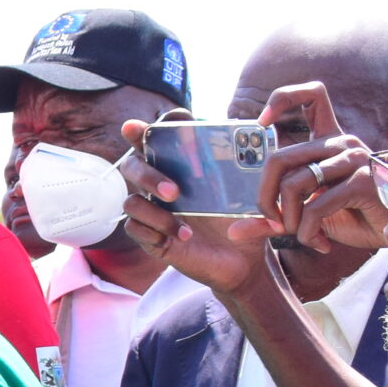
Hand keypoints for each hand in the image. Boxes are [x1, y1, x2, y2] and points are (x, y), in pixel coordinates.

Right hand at [119, 116, 275, 294]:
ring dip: (154, 211)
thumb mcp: (247, 188)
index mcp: (180, 165)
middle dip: (146, 174)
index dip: (143, 129)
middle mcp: (161, 184)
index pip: (155, 139)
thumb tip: (256, 134)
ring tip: (182, 222)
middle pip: (132, 165)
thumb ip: (246, 164)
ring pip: (131, 201)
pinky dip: (155, 231)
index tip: (142, 127)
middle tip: (174, 191)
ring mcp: (154, 211)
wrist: (244, 259)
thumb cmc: (243, 217)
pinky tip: (183, 236)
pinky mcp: (152, 237)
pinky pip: (134, 229)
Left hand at [256, 83, 387, 252]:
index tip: (260, 123)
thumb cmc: (354, 217)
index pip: (312, 96)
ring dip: (288, 220)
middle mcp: (342, 143)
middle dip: (263, 197)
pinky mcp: (363, 182)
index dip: (282, 99)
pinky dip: (307, 233)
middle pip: (278, 159)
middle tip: (272, 221)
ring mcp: (355, 160)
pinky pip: (315, 207)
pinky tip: (319, 243)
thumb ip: (274, 218)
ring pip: (294, 184)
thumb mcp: (307, 215)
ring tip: (301, 234)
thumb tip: (233, 232)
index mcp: (329, 141)